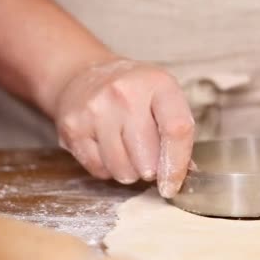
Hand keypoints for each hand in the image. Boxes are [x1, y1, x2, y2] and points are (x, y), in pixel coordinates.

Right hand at [53, 58, 194, 197]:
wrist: (85, 75)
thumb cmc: (134, 92)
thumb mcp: (163, 97)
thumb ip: (178, 132)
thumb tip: (185, 172)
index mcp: (158, 84)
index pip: (176, 130)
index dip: (177, 165)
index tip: (172, 185)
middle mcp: (126, 94)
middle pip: (147, 159)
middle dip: (151, 170)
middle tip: (148, 159)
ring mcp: (96, 109)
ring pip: (122, 170)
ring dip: (130, 172)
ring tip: (128, 151)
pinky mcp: (73, 127)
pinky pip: (99, 169)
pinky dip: (108, 169)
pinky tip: (108, 148)